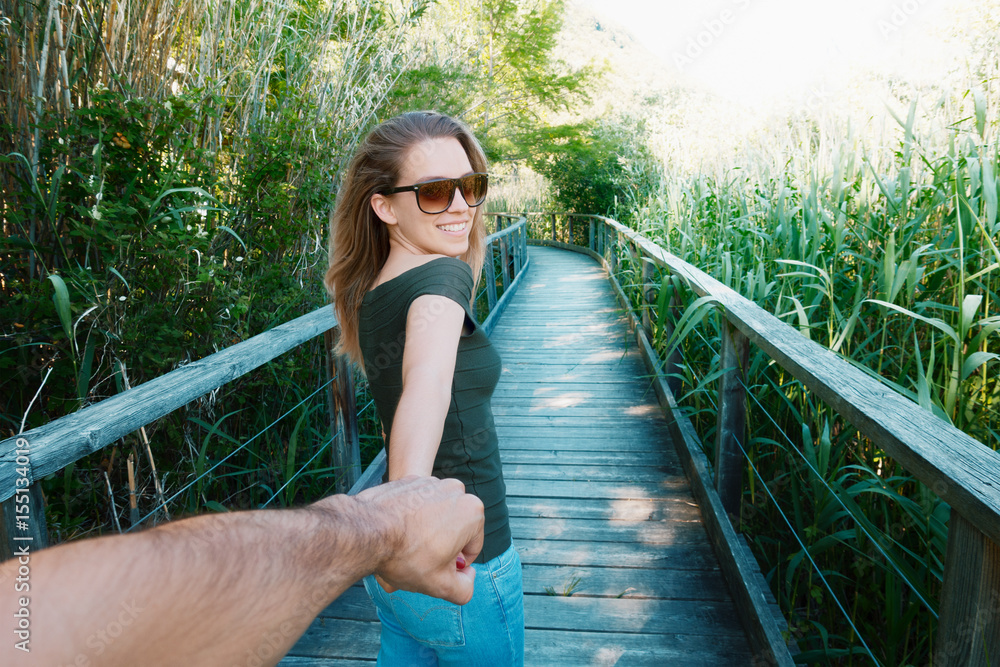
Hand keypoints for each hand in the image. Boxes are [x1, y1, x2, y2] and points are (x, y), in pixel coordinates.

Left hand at [355, 476, 483, 603]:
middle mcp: (456, 491)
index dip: (455, 567)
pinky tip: (396, 533)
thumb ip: (465, 589)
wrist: (365, 531)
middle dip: (442, 547)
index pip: (471, 549)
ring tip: (405, 546)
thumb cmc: (405, 555)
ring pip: (436, 517)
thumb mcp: (441, 586)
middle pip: (455, 530)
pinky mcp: (410, 481)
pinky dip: (411, 518)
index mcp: (472, 512)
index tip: (435, 570)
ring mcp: (432, 482)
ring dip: (427, 532)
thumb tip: (467, 578)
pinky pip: (418, 505)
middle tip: (419, 560)